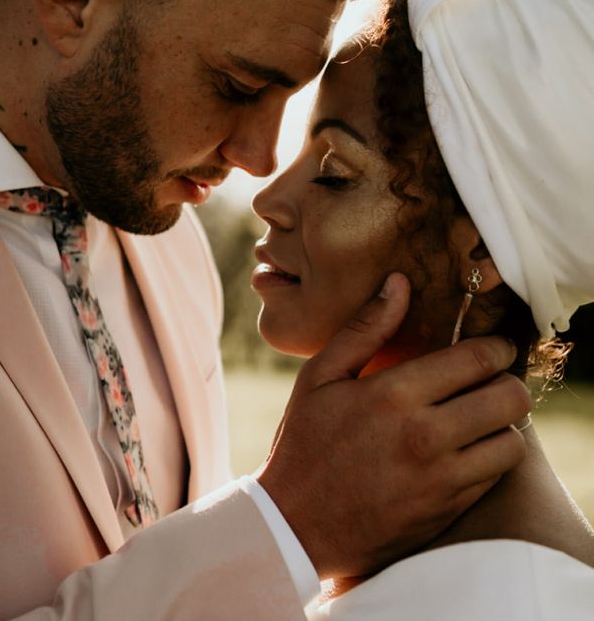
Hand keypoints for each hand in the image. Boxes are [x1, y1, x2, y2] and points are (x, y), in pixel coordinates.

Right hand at [256, 273, 530, 578]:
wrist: (295, 524)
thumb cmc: (304, 442)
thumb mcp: (320, 377)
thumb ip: (364, 329)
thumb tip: (399, 283)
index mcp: (392, 395)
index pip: (476, 359)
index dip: (495, 346)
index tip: (492, 346)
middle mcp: (424, 437)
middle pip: (509, 398)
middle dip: (506, 381)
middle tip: (489, 380)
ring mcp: (439, 479)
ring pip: (511, 441)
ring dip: (501, 424)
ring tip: (477, 417)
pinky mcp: (446, 510)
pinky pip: (494, 477)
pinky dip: (488, 458)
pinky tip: (462, 449)